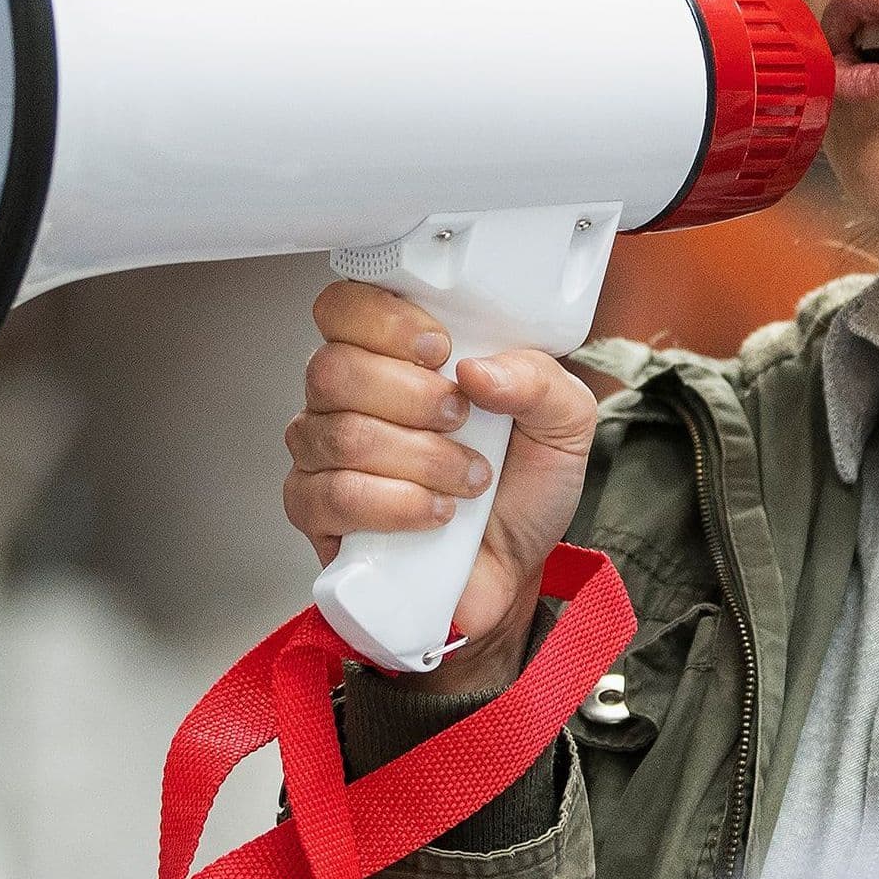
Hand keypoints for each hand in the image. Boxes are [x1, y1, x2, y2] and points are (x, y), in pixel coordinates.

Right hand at [283, 280, 597, 690]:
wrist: (513, 571)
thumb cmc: (523, 487)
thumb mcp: (562, 422)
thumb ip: (538, 379)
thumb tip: (478, 368)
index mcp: (391, 353)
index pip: (344, 306)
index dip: (382, 319)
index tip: (440, 349)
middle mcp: (345, 396)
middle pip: (334, 369)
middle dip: (411, 398)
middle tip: (461, 420)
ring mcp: (322, 454)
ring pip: (340, 435)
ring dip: (419, 459)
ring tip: (466, 478)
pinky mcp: (315, 513)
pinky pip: (330, 497)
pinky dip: (395, 505)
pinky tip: (434, 513)